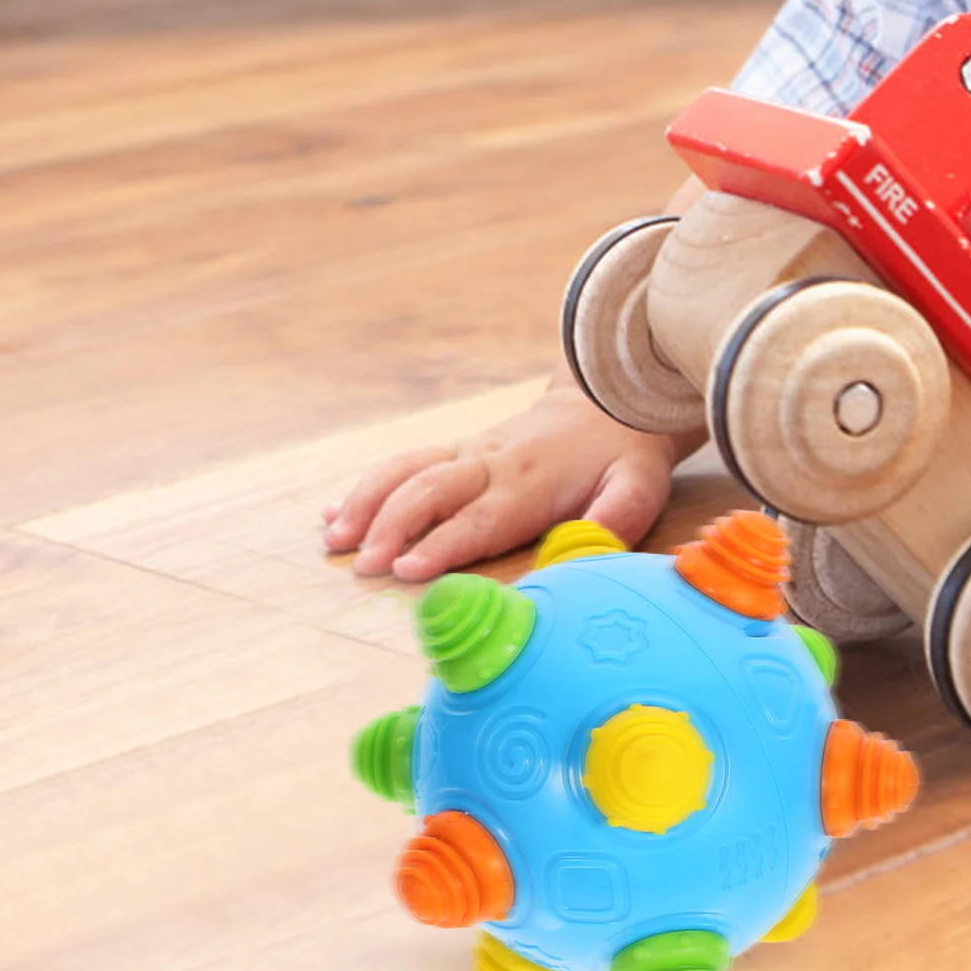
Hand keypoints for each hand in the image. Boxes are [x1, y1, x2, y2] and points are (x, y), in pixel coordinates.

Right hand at [323, 383, 697, 581]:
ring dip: (366, 504)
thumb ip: (616, 517)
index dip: (440, 545)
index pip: (477, 519)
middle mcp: (490, 464)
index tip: (405, 570)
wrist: (612, 401)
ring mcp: (469, 453)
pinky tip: (334, 511)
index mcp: (529, 483)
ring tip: (333, 539)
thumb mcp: (637, 486)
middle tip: (359, 564)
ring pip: (406, 472)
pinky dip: (367, 486)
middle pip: (429, 492)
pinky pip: (406, 463)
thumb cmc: (623, 456)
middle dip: (390, 527)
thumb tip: (591, 546)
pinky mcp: (459, 449)